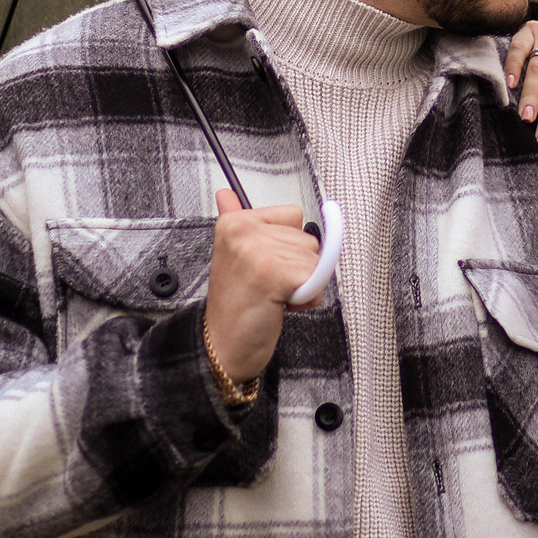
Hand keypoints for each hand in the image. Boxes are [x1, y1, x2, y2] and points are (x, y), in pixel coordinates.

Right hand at [202, 188, 319, 385]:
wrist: (222, 344)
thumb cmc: (235, 304)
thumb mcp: (231, 254)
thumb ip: (234, 218)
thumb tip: (226, 193)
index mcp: (234, 222)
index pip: (293, 215)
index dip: (289, 245)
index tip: (266, 264)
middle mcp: (243, 231)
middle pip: (307, 239)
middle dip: (297, 267)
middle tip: (268, 286)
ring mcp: (258, 251)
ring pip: (314, 259)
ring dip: (303, 284)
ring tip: (273, 295)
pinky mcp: (273, 274)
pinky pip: (315, 279)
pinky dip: (307, 298)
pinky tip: (282, 305)